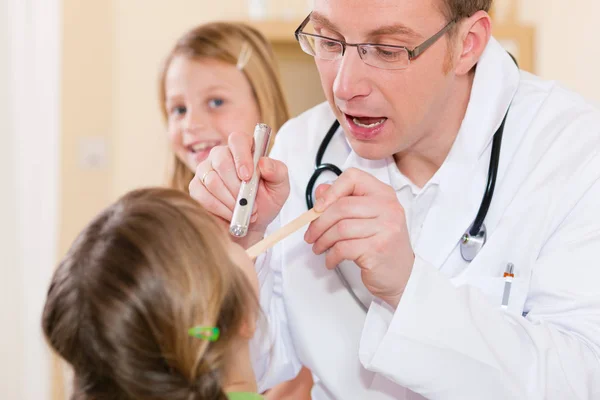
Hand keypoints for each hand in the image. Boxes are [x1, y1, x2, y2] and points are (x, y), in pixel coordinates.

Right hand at [189, 132, 289, 247]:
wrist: (252, 222)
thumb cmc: (267, 199)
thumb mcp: (280, 187)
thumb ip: (278, 172)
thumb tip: (264, 163)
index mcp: (243, 148)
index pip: (238, 140)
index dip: (242, 157)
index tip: (248, 177)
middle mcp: (221, 154)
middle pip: (221, 161)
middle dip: (237, 186)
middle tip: (251, 204)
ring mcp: (206, 170)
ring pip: (212, 181)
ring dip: (231, 201)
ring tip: (246, 211)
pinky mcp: (196, 187)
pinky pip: (202, 195)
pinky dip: (220, 209)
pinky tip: (232, 214)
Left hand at [304, 168, 413, 307]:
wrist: (401, 275)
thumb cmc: (380, 244)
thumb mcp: (365, 218)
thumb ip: (343, 201)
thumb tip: (320, 191)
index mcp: (384, 194)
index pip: (353, 178)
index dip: (331, 191)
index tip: (318, 207)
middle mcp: (388, 207)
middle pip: (342, 207)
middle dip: (319, 223)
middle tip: (310, 235)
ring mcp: (386, 228)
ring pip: (340, 228)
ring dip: (323, 241)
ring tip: (319, 248)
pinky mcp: (378, 249)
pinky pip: (344, 248)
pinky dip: (331, 255)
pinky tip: (331, 260)